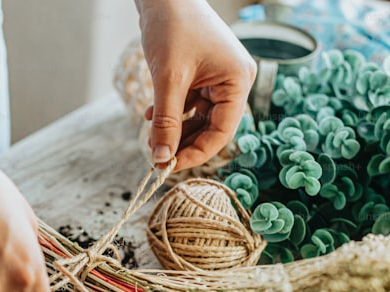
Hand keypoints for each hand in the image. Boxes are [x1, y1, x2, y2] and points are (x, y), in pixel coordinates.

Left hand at [137, 0, 256, 170]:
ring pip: (199, 118)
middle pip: (212, 127)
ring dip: (175, 129)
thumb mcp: (168, 79)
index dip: (196, 153)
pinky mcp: (203, 74)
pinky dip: (172, 113)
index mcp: (238, 81)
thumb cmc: (172, 27)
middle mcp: (234, 81)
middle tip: (157, 157)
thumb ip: (166, 121)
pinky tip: (152, 116)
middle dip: (183, 142)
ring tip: (151, 137)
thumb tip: (161, 157)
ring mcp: (219, 77)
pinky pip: (191, 104)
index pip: (222, 132)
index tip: (169, 167)